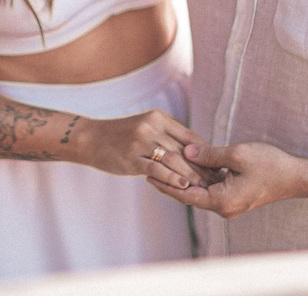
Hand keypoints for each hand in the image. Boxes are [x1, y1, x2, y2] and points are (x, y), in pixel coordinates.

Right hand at [74, 109, 211, 189]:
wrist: (90, 138)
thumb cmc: (121, 136)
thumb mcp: (146, 127)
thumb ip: (167, 135)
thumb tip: (195, 151)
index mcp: (159, 117)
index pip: (191, 137)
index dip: (207, 154)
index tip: (217, 168)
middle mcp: (152, 126)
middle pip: (185, 150)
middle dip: (203, 168)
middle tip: (216, 182)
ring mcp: (141, 142)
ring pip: (174, 160)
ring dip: (191, 176)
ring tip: (204, 188)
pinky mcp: (131, 157)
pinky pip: (156, 169)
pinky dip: (171, 178)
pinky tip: (182, 187)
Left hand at [148, 141, 303, 217]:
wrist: (297, 177)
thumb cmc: (271, 165)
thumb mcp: (237, 154)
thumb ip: (210, 155)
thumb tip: (186, 152)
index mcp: (222, 201)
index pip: (186, 194)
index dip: (165, 184)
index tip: (148, 174)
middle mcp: (224, 207)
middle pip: (190, 194)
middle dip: (170, 181)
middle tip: (149, 168)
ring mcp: (230, 203)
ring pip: (200, 191)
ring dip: (184, 179)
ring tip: (162, 167)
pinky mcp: (235, 197)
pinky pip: (211, 189)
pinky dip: (198, 179)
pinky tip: (187, 168)